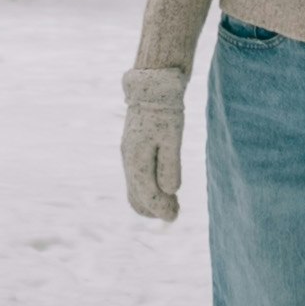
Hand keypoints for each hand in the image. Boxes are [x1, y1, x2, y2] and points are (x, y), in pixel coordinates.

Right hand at [121, 71, 185, 225]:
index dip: (161, 208)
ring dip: (151, 201)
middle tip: (176, 211)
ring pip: (134, 190)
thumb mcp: (172, 137)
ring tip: (173, 203)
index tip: (174, 216)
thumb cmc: (165, 112)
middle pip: (136, 197)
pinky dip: (148, 190)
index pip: (147, 195)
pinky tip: (164, 189)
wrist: (152, 88)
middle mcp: (128, 161)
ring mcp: (128, 156)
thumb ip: (170, 165)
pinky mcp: (133, 151)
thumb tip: (171, 190)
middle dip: (155, 208)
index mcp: (136, 160)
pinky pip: (136, 180)